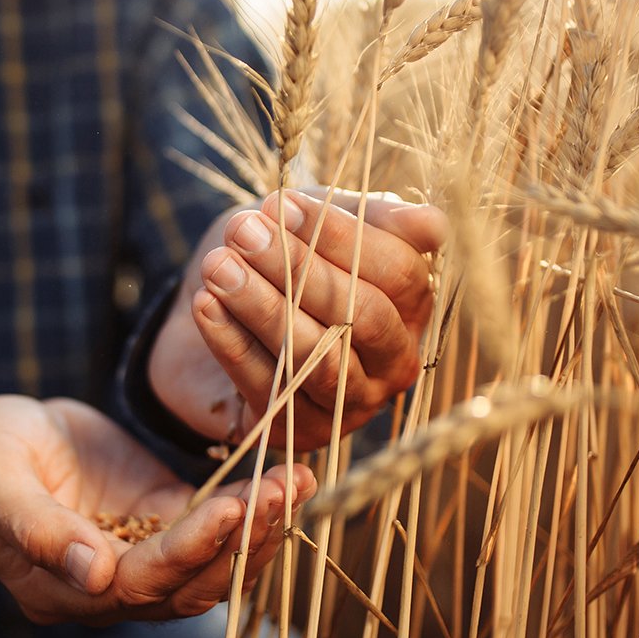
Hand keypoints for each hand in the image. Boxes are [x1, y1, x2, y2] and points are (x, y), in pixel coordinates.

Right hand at [0, 395, 315, 624]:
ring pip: (213, 564)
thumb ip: (34, 527)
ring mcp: (139, 556)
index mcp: (59, 591)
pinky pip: (215, 528)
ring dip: (259, 529)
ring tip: (295, 481)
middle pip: (189, 585)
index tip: (229, 508)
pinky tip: (284, 478)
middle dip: (241, 540)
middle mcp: (107, 589)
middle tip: (283, 489)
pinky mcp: (161, 522)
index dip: (186, 551)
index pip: (136, 585)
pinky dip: (252, 509)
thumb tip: (92, 575)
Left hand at [148, 189, 447, 450]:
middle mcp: (395, 362)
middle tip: (242, 232)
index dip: (340, 236)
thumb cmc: (277, 260)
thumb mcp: (319, 224)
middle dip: (300, 269)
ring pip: (319, 356)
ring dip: (263, 307)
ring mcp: (354, 404)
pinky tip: (206, 305)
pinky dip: (234, 344)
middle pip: (362, 316)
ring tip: (217, 266)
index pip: (398, 272)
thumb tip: (432, 226)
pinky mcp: (303, 433)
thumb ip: (372, 218)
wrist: (207, 313)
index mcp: (412, 307)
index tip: (280, 204)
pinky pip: (272, 388)